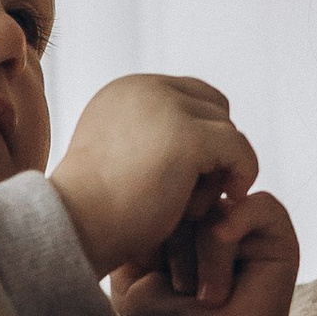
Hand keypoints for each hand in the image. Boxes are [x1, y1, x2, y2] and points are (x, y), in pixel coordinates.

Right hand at [49, 74, 258, 278]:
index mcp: (126, 90)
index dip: (202, 138)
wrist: (74, 228)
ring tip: (191, 207)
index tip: (192, 180)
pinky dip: (242, 175)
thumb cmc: (95, 213)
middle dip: (214, 150)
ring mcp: (166, 106)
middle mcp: (145, 87)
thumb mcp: (119, 160)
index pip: (191, 97)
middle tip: (194, 195)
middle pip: (215, 107)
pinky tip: (229, 201)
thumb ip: (151, 139)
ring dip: (218, 172)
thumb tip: (200, 143)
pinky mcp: (187, 134)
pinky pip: (240, 148)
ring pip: (227, 130)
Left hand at [115, 187, 302, 315]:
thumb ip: (134, 229)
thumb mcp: (132, 273)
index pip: (157, 190)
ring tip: (199, 296)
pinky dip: (222, 249)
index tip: (149, 276)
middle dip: (169, 244)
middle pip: (183, 193)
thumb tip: (155, 195)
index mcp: (179, 211)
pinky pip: (246, 208)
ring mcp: (244, 217)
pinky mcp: (277, 230)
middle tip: (177, 290)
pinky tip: (218, 291)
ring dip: (196, 256)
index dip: (146, 230)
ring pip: (211, 205)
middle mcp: (212, 208)